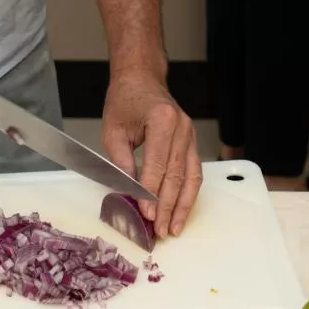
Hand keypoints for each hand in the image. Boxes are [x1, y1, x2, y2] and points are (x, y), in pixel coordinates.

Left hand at [101, 71, 201, 237]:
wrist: (141, 79)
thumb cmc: (125, 101)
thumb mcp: (113, 130)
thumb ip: (121, 161)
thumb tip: (128, 192)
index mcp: (163, 120)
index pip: (158, 165)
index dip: (152, 193)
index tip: (147, 214)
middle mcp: (182, 128)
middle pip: (177, 175)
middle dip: (168, 206)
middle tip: (160, 229)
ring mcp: (191, 136)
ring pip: (191, 178)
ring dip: (183, 205)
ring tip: (174, 227)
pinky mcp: (192, 143)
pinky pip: (194, 173)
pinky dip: (189, 194)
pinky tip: (182, 210)